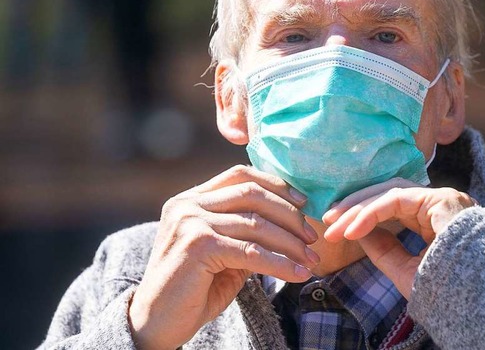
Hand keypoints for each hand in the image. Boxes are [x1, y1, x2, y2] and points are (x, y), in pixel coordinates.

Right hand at [128, 165, 318, 349]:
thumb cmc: (194, 288)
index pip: (241, 175)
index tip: (304, 201)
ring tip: (312, 260)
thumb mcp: (224, 251)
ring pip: (256, 224)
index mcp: (191, 198)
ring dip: (291, 243)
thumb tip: (293, 219)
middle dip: (290, 215)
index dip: (276, 184)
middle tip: (313, 237)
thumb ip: (246, 230)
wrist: (156, 323)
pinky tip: (298, 274)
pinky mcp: (197, 245)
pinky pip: (251, 252)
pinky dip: (280, 264)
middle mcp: (187, 204)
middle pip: (252, 194)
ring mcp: (190, 222)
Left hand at [322, 178, 475, 298]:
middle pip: (386, 194)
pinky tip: (352, 229)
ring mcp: (441, 198)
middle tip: (328, 222)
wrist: (480, 303)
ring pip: (389, 192)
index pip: (389, 206)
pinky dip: (371, 212)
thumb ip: (384, 250)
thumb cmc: (449, 291)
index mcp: (430, 219)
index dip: (360, 215)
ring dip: (358, 208)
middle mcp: (436, 204)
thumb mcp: (406, 271)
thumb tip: (359, 232)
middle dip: (353, 207)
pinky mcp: (442, 198)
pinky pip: (397, 199)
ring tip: (334, 225)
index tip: (336, 231)